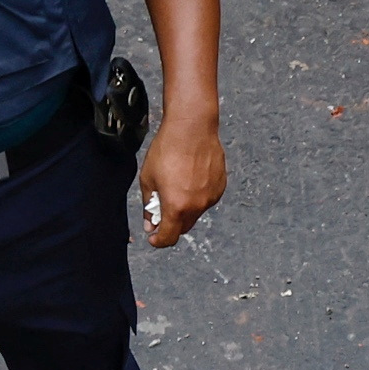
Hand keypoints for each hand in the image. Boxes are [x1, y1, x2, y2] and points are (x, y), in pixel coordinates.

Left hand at [139, 110, 225, 247]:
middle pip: (183, 227)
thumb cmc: (168, 149)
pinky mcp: (220, 187)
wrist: (192, 128)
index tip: (154, 238)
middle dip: (171, 223)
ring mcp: (211, 197)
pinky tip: (190, 178)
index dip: (159, 240)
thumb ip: (149, 205)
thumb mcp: (149, 178)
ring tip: (177, 185)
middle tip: (161, 208)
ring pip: (195, 213)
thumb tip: (150, 222)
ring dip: (185, 208)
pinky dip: (196, 196)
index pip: (169, 237)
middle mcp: (197, 206)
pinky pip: (206, 200)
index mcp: (176, 206)